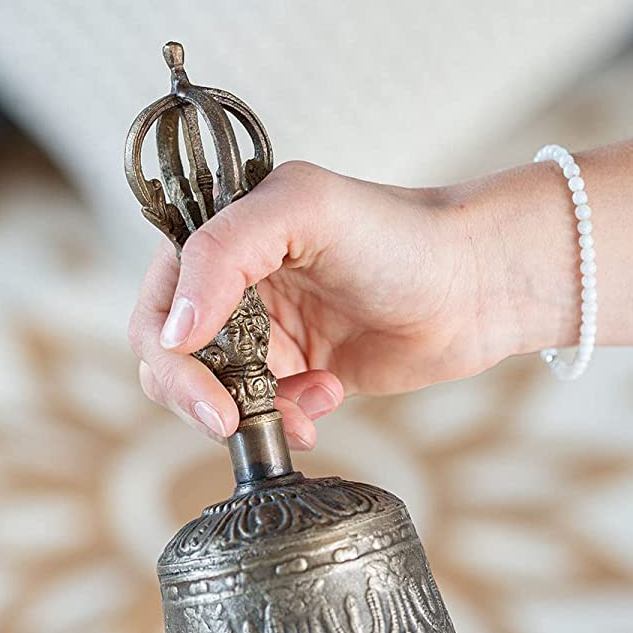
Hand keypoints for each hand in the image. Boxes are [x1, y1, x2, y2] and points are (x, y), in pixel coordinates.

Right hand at [128, 161, 541, 448]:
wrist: (476, 286)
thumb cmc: (401, 233)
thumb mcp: (304, 211)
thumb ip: (223, 253)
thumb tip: (174, 332)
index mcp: (219, 235)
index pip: (157, 304)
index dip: (170, 356)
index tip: (210, 396)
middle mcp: (231, 284)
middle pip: (173, 361)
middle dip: (204, 398)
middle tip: (237, 421)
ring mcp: (263, 332)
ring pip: (215, 395)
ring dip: (253, 412)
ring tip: (311, 401)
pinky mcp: (296, 373)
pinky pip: (261, 414)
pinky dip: (287, 420)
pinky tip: (330, 396)